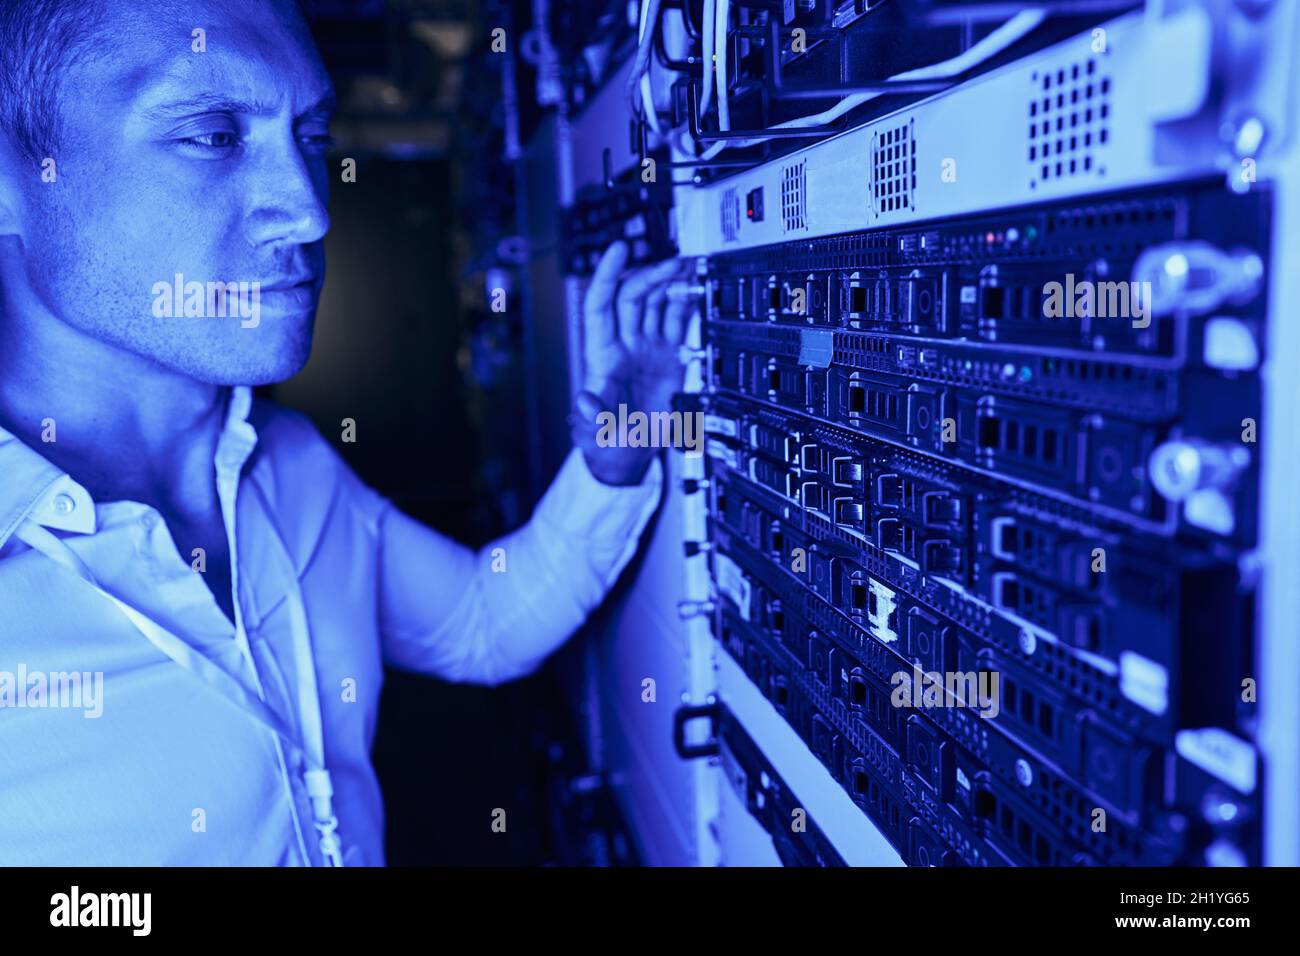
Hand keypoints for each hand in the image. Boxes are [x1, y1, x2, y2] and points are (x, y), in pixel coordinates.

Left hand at [570, 242, 699, 485]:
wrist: (632, 451)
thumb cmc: (606, 441)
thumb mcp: (594, 434)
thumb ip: (591, 418)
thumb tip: (584, 402)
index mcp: (602, 355)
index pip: (600, 304)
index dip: (608, 274)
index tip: (619, 249)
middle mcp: (624, 345)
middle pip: (633, 296)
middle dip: (651, 275)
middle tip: (673, 265)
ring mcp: (646, 347)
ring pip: (656, 303)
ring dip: (669, 282)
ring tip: (686, 268)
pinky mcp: (668, 356)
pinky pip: (676, 320)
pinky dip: (686, 303)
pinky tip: (694, 289)